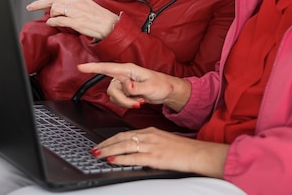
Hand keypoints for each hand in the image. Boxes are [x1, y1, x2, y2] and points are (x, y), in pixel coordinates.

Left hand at [27, 0, 119, 39]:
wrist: (110, 25)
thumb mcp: (86, 4)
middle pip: (52, 0)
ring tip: (52, 19)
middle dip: (38, 3)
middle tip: (29, 7)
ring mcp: (75, 11)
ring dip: (50, 15)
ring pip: (54, 9)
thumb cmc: (99, 16)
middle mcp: (75, 1)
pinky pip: (58, 20)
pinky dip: (52, 22)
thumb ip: (72, 3)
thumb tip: (59, 7)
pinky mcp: (75, 21)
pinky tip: (52, 23)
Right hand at [77, 62, 191, 111]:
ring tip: (140, 101)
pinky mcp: (125, 91)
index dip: (93, 67)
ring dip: (126, 103)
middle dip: (122, 99)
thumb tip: (126, 87)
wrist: (166, 91)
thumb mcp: (151, 87)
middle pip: (111, 89)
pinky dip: (128, 104)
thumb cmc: (161, 85)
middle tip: (137, 102)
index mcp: (129, 70)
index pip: (108, 68)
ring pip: (114, 96)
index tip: (80, 67)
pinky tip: (138, 101)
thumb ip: (137, 88)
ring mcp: (124, 84)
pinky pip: (119, 101)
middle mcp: (124, 76)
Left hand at [92, 127, 228, 177]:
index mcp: (151, 131)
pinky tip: (112, 160)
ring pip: (124, 146)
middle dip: (106, 144)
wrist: (197, 153)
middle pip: (122, 138)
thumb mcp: (163, 141)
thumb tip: (135, 150)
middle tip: (94, 149)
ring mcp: (151, 146)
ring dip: (109, 150)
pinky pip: (134, 157)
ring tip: (98, 154)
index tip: (102, 143)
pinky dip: (121, 159)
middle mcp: (149, 136)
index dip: (111, 139)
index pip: (125, 133)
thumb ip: (149, 143)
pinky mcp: (155, 157)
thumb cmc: (183, 149)